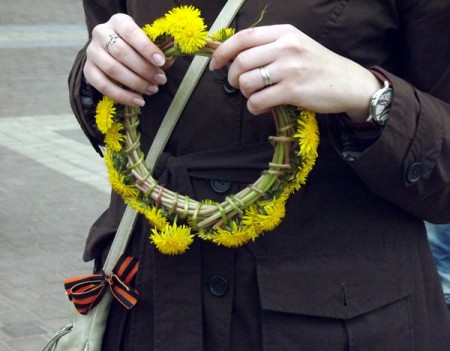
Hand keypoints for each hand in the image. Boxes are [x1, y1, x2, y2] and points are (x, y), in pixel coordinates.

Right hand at [84, 14, 170, 106]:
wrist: (110, 51)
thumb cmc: (134, 47)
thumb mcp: (145, 44)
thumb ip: (156, 52)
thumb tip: (168, 62)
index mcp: (118, 22)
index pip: (130, 32)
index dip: (146, 47)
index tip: (161, 62)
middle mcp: (101, 34)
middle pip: (121, 52)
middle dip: (144, 69)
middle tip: (160, 80)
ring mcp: (92, 52)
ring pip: (112, 69)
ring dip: (135, 83)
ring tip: (152, 90)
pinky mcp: (88, 71)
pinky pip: (103, 86)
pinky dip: (122, 96)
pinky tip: (138, 101)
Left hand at [210, 25, 380, 120]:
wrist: (349, 83)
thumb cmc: (318, 66)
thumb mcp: (296, 45)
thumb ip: (269, 46)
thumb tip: (235, 57)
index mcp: (284, 32)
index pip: (243, 38)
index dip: (222, 52)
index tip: (214, 66)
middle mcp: (286, 47)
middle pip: (241, 61)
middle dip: (233, 77)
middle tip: (239, 85)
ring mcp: (290, 69)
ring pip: (247, 82)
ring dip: (245, 94)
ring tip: (255, 96)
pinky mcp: (294, 91)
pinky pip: (258, 101)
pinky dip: (254, 107)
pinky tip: (262, 107)